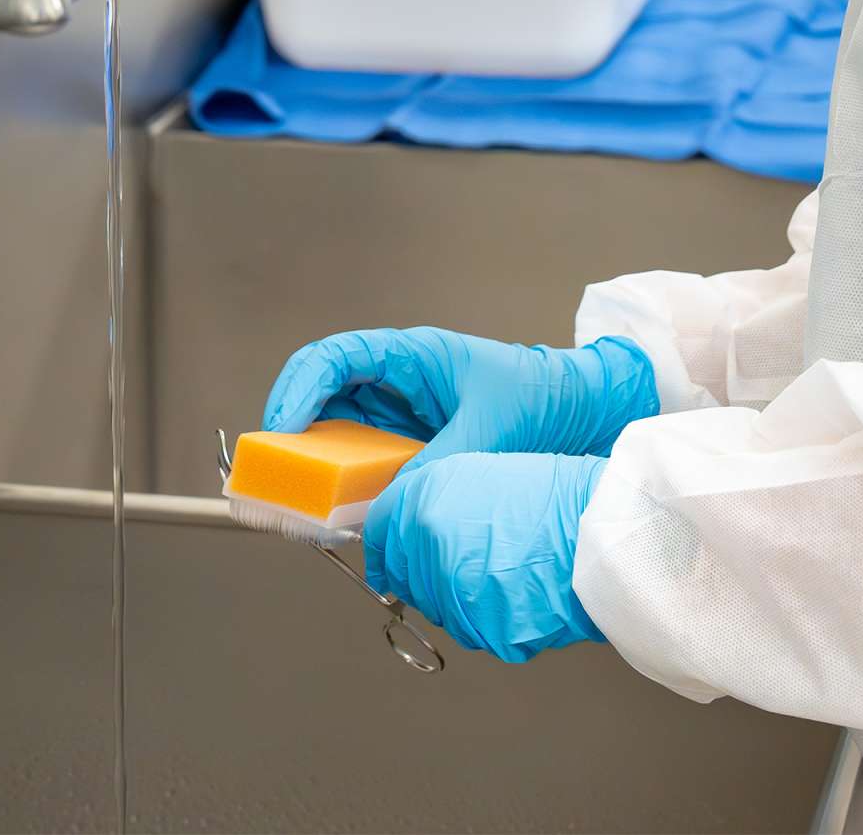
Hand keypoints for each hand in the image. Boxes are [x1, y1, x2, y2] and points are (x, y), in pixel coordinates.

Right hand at [262, 327, 657, 473]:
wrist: (582, 409)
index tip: (281, 427)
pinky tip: (349, 506)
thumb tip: (392, 507)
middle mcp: (398, 379)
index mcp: (410, 355)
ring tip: (307, 493)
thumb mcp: (485, 432)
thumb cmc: (541, 396)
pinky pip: (370, 457)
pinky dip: (353, 481)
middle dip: (296, 429)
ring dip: (322, 460)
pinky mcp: (414, 441)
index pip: (333, 359)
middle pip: (325, 394)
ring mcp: (404, 411)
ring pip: (342, 429)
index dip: (298, 390)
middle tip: (279, 468)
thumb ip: (434, 468)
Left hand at [365, 452, 607, 662]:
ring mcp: (454, 594)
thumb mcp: (479, 473)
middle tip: (457, 564)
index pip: (380, 533)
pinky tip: (515, 594)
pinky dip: (487, 618)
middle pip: (404, 575)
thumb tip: (406, 531)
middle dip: (420, 572)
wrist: (603, 533)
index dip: (382, 546)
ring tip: (499, 573)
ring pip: (436, 606)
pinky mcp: (485, 629)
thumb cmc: (555, 498)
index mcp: (423, 504)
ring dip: (454, 596)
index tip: (384, 558)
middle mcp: (428, 550)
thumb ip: (429, 500)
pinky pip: (472, 629)